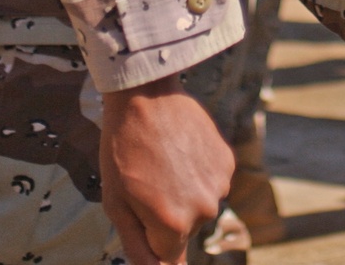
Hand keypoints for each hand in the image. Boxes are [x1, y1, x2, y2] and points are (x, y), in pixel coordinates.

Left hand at [100, 75, 233, 264]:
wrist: (146, 95)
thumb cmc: (122, 149)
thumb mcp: (116, 204)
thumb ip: (137, 247)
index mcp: (172, 224)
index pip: (169, 259)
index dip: (152, 239)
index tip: (143, 212)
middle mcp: (203, 209)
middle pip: (184, 231)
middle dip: (167, 217)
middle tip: (148, 182)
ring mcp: (219, 184)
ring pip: (199, 206)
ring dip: (184, 194)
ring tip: (164, 163)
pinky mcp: (227, 162)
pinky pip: (211, 182)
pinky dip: (198, 174)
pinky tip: (181, 151)